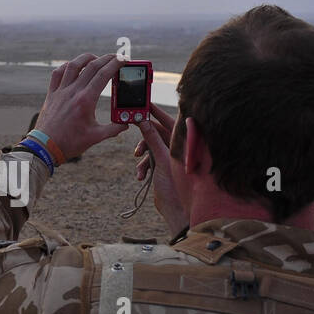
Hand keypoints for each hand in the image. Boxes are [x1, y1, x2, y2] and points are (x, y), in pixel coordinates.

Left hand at [34, 54, 126, 159]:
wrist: (45, 147)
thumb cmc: (69, 143)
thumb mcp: (95, 137)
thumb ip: (113, 129)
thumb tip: (126, 124)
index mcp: (86, 100)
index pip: (103, 75)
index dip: (115, 64)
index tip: (123, 59)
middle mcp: (73, 91)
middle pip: (92, 66)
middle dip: (106, 58)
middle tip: (116, 57)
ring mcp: (60, 91)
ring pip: (73, 65)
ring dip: (87, 58)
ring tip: (96, 58)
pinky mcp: (51, 94)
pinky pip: (57, 73)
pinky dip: (67, 66)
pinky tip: (73, 67)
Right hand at [135, 105, 193, 235]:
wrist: (176, 209)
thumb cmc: (177, 185)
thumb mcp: (161, 159)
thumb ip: (152, 139)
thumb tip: (143, 122)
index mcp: (181, 143)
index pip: (168, 121)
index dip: (156, 112)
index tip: (145, 104)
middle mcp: (177, 148)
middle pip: (157, 133)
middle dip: (144, 136)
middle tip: (132, 126)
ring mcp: (170, 157)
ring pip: (151, 148)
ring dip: (143, 155)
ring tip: (138, 163)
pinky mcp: (163, 167)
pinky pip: (150, 160)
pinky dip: (143, 167)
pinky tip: (140, 176)